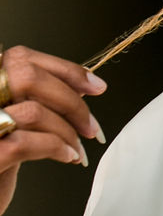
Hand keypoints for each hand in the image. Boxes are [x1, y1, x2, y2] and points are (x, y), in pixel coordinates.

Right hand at [0, 46, 106, 215]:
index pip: (22, 58)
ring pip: (32, 111)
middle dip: (70, 101)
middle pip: (28, 76)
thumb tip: (85, 84)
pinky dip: (56, 149)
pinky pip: (26, 144)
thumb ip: (38, 98)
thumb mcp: (14, 122)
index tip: (95, 86)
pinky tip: (67, 157)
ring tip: (77, 149)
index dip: (65, 69)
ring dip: (67, 132)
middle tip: (90, 126)